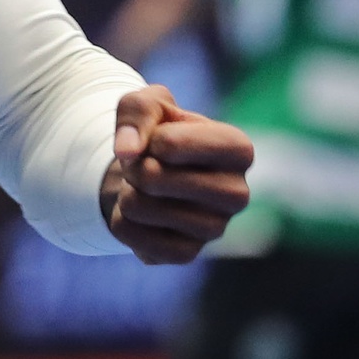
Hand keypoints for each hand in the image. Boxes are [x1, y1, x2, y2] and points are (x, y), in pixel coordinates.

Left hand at [102, 85, 253, 263]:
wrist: (150, 171)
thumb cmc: (156, 131)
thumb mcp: (145, 104)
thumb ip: (137, 112)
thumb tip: (127, 152)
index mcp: (239, 148)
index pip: (168, 145)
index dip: (147, 138)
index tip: (157, 140)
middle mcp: (237, 193)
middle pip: (152, 178)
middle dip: (133, 167)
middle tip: (144, 165)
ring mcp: (216, 228)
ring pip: (137, 207)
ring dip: (126, 192)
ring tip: (145, 188)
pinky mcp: (188, 253)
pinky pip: (129, 234)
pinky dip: (120, 219)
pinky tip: (142, 214)